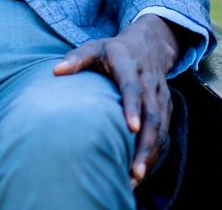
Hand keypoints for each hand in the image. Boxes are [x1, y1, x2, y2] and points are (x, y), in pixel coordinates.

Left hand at [53, 14, 179, 188]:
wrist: (148, 44)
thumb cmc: (113, 50)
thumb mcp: (94, 48)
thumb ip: (76, 59)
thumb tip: (55, 71)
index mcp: (129, 65)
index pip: (132, 88)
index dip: (132, 107)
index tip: (131, 129)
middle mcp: (149, 81)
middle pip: (152, 115)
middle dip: (145, 144)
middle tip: (134, 171)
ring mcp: (160, 95)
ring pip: (161, 127)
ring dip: (151, 153)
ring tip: (136, 178)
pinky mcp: (166, 106)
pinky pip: (164, 132)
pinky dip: (155, 153)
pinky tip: (141, 172)